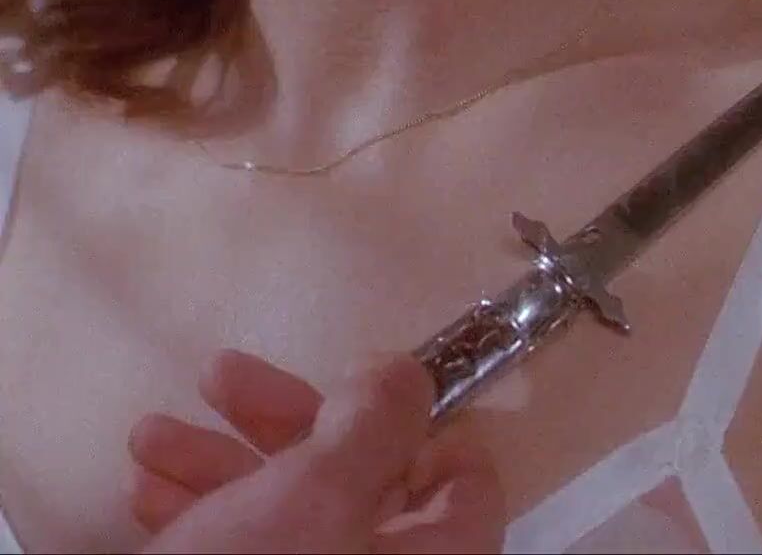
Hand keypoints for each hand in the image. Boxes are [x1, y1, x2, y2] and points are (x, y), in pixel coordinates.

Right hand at [128, 350, 503, 552]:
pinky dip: (204, 513)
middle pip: (363, 482)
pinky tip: (144, 491)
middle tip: (218, 378)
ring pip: (293, 512)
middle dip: (281, 421)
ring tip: (151, 435)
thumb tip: (409, 375)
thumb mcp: (317, 493)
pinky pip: (252, 551)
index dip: (415, 420)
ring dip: (221, 460)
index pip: (466, 481)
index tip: (350, 378)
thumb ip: (375, 424)